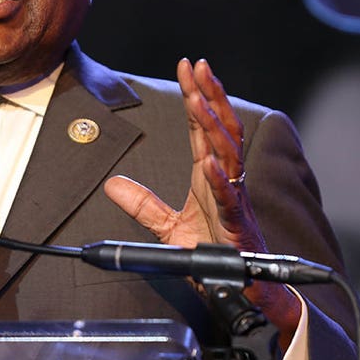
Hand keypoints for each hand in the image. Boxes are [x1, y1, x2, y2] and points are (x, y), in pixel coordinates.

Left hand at [103, 58, 299, 342]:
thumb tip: (112, 184)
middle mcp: (227, 182)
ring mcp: (235, 202)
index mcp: (211, 177)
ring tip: (199, 98)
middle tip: (198, 66)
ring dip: (214, 126)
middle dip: (209, 95)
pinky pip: (231, 200)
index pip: (204, 127)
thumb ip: (144, 204)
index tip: (188, 66)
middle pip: (221, 129)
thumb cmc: (217, 255)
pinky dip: (220, 181)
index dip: (196, 95)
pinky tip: (210, 163)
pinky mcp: (239, 228)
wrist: (247, 293)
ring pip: (229, 155)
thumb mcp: (169, 227)